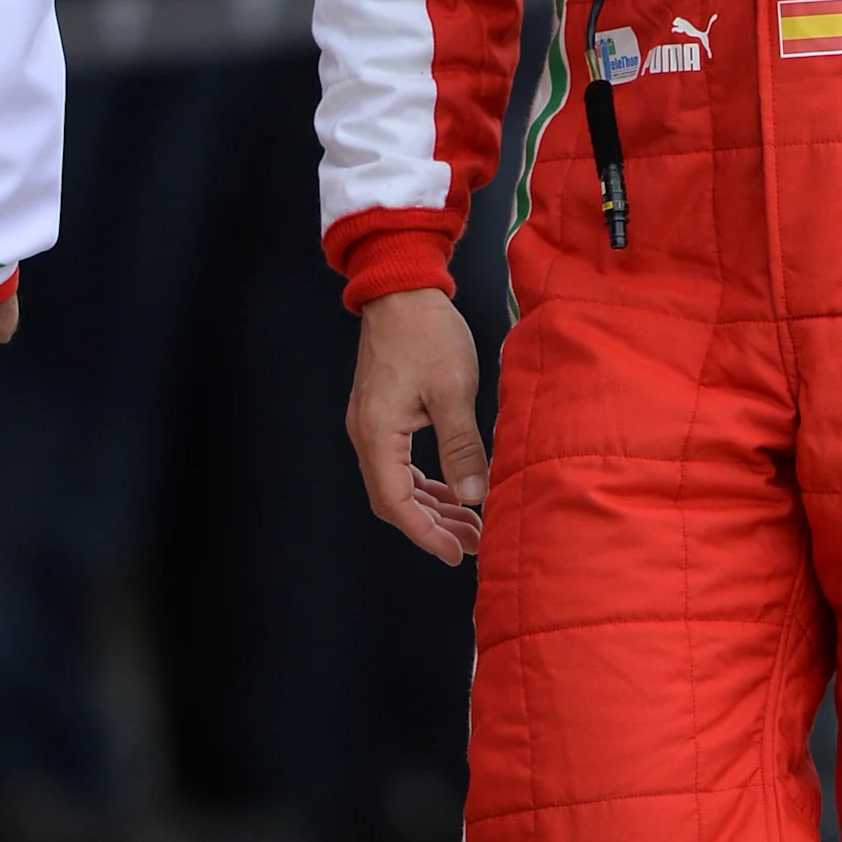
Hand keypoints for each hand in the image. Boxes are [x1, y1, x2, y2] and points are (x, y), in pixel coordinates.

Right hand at [348, 287, 488, 565]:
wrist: (402, 288)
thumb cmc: (426, 331)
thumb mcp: (453, 390)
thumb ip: (461, 446)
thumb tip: (473, 497)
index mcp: (379, 432)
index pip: (396, 502)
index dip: (426, 534)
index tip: (457, 553)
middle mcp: (367, 434)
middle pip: (394, 500)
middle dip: (434, 526)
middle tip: (474, 543)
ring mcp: (372, 425)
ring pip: (398, 484)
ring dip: (432, 507)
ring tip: (470, 525)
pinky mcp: (383, 415)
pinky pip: (400, 463)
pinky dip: (426, 483)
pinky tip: (452, 492)